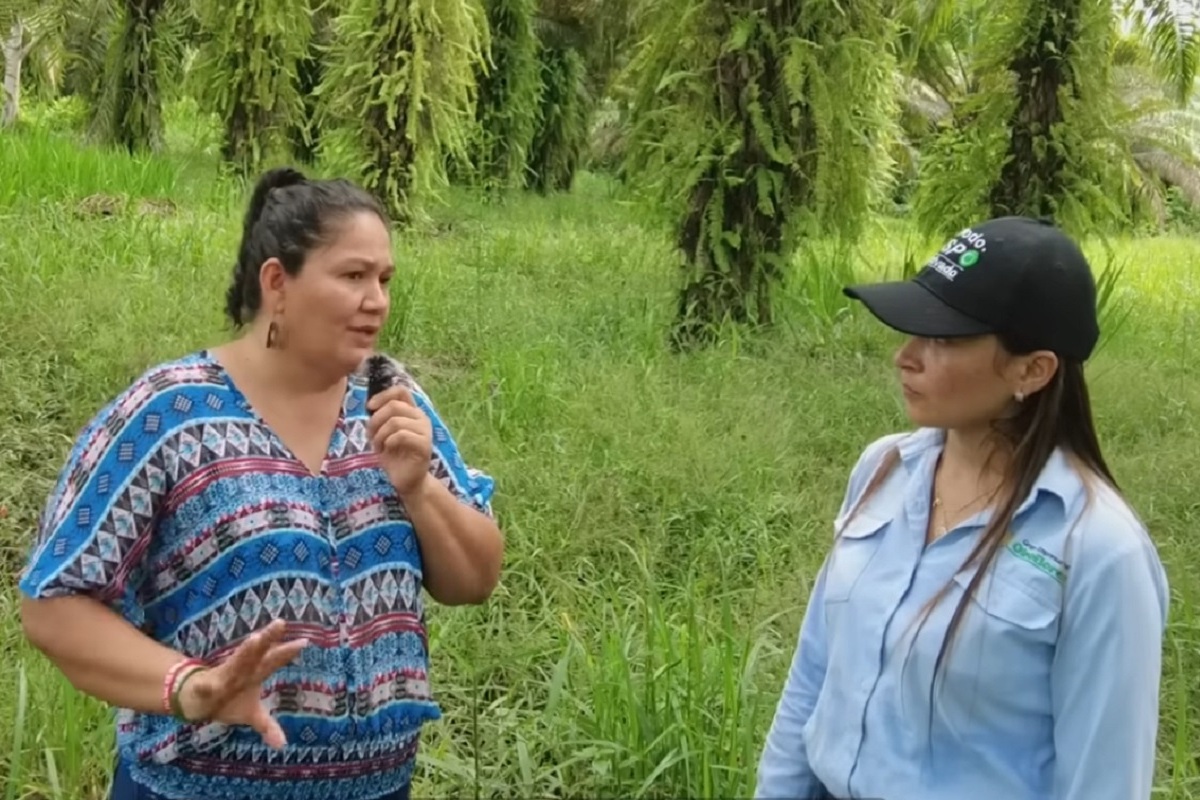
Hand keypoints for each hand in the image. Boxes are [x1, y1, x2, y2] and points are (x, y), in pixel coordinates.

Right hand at [177, 619, 307, 748]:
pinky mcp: (205, 688)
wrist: (195, 701)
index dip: (287, 652)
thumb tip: (282, 745)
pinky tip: (203, 686)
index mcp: (254, 673)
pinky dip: (204, 687)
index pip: (273, 660)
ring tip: (254, 639)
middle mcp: (241, 671)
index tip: (304, 641)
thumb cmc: (229, 701)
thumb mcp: (250, 714)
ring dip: (245, 652)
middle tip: (280, 623)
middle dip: (267, 639)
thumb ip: (267, 726)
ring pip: (236, 662)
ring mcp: (224, 677)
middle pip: (257, 653)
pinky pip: (205, 687)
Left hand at [367, 384, 432, 496]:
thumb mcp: (383, 433)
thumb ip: (382, 417)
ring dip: (380, 434)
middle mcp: (421, 417)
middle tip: (370, 435)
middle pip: (394, 406)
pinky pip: (402, 435)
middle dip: (376, 420)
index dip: (383, 395)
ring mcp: (425, 430)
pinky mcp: (425, 444)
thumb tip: (371, 404)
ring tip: (378, 446)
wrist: (407, 480)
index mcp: (412, 412)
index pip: (401, 391)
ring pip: (396, 421)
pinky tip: (386, 450)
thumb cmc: (394, 456)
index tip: (370, 407)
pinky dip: (388, 442)